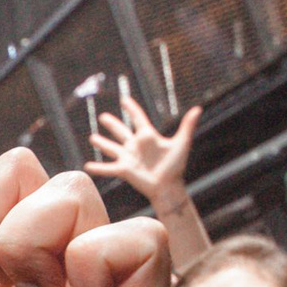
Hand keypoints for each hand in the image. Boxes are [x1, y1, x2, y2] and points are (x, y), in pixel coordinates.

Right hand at [83, 87, 201, 207]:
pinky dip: (98, 167)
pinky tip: (87, 166)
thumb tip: (198, 109)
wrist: (169, 187)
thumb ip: (187, 125)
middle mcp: (136, 146)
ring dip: (102, 143)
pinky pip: (108, 168)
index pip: (138, 118)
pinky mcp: (124, 170)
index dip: (132, 108)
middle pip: (121, 131)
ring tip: (92, 138)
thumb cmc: (176, 166)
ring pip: (111, 148)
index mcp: (148, 137)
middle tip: (103, 116)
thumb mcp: (182, 143)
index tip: (124, 100)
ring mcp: (128, 158)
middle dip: (112, 124)